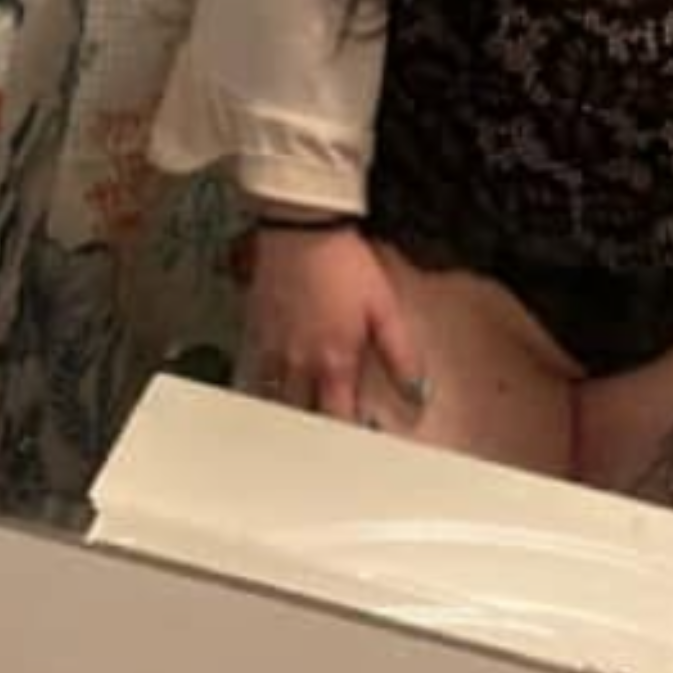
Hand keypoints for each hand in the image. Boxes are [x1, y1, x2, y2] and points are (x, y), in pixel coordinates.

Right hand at [241, 224, 429, 422]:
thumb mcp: (385, 308)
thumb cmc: (343, 263)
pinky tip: (273, 387)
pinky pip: (255, 374)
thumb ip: (401, 356)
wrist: (302, 230)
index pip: (339, 418)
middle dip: (315, 430)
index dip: (350, 435)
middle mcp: (299, 364)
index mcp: (334, 362)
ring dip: (288, 413)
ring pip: (274, 401)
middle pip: (302, 417)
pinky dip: (265, 387)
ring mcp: (272, 351)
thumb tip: (417, 393)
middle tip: (327, 440)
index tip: (359, 441)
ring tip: (299, 421)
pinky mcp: (254, 333)